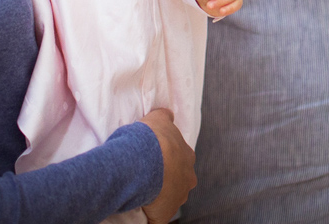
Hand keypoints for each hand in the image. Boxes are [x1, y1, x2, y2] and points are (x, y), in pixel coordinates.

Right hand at [140, 108, 194, 223]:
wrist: (142, 161)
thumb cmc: (150, 139)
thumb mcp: (157, 119)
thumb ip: (164, 116)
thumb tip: (167, 114)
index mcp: (187, 157)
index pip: (179, 160)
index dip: (167, 161)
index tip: (153, 160)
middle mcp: (188, 179)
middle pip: (178, 182)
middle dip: (166, 181)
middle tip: (147, 178)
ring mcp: (178, 199)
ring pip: (169, 200)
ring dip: (158, 197)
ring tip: (140, 192)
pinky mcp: (164, 216)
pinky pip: (156, 218)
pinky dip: (150, 216)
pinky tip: (140, 210)